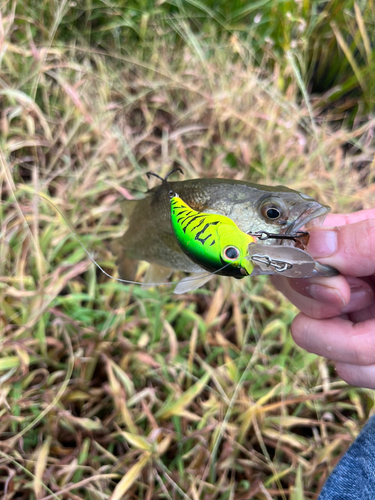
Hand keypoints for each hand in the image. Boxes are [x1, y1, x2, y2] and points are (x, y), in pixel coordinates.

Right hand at [271, 209, 374, 388]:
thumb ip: (363, 236)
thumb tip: (314, 241)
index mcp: (348, 245)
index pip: (291, 249)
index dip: (297, 269)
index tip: (335, 286)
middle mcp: (342, 280)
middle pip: (290, 293)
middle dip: (321, 306)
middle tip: (364, 297)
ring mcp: (352, 319)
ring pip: (311, 338)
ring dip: (354, 343)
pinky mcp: (364, 356)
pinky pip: (346, 371)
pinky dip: (367, 366)